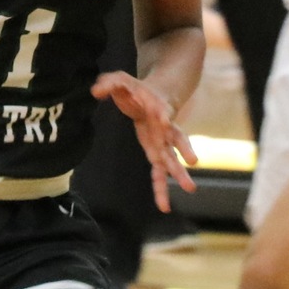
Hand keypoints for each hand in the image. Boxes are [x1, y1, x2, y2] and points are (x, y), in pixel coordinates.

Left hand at [92, 71, 196, 213]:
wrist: (153, 96)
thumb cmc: (136, 90)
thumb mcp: (121, 82)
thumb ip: (109, 84)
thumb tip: (96, 92)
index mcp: (158, 108)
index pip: (161, 111)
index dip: (162, 115)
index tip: (164, 119)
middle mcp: (165, 128)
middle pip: (176, 138)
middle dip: (184, 149)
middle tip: (193, 160)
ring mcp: (163, 143)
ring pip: (172, 160)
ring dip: (179, 174)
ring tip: (190, 188)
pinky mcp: (157, 153)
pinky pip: (159, 173)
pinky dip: (160, 188)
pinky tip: (164, 206)